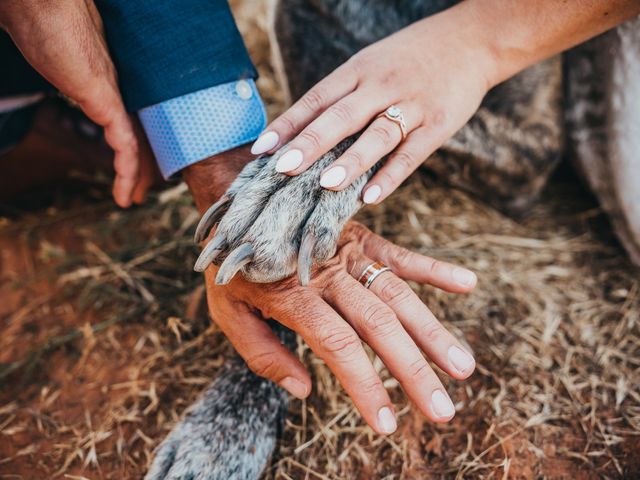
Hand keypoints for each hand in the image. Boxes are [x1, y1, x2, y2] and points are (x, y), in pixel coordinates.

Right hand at [0, 0, 155, 206]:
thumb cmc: (43, 21)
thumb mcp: (59, 57)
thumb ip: (67, 70)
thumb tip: (60, 71)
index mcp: (107, 82)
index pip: (129, 122)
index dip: (134, 148)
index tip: (134, 171)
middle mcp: (117, 89)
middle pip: (139, 135)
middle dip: (141, 167)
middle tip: (140, 192)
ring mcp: (113, 94)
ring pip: (136, 143)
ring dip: (136, 174)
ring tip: (132, 198)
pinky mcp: (105, 98)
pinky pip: (124, 141)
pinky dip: (128, 168)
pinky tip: (127, 186)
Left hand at [202, 221, 476, 433]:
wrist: (239, 203)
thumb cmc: (233, 266)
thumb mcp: (229, 312)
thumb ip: (262, 354)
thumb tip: (305, 390)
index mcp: (295, 296)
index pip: (339, 347)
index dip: (365, 387)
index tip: (387, 425)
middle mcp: (329, 274)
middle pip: (379, 326)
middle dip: (414, 371)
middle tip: (443, 410)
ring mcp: (349, 253)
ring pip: (398, 296)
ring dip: (433, 332)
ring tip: (463, 367)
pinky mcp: (362, 237)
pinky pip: (401, 254)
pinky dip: (433, 268)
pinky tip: (467, 283)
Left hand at [249, 3, 494, 204]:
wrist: (472, 40)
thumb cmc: (410, 58)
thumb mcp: (371, 64)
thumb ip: (342, 95)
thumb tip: (302, 132)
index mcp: (359, 70)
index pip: (317, 98)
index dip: (288, 123)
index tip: (262, 149)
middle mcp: (381, 85)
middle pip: (341, 116)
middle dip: (311, 143)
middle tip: (283, 168)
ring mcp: (411, 105)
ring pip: (377, 135)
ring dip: (350, 160)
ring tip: (325, 184)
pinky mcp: (438, 124)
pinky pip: (412, 153)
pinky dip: (390, 176)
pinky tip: (370, 196)